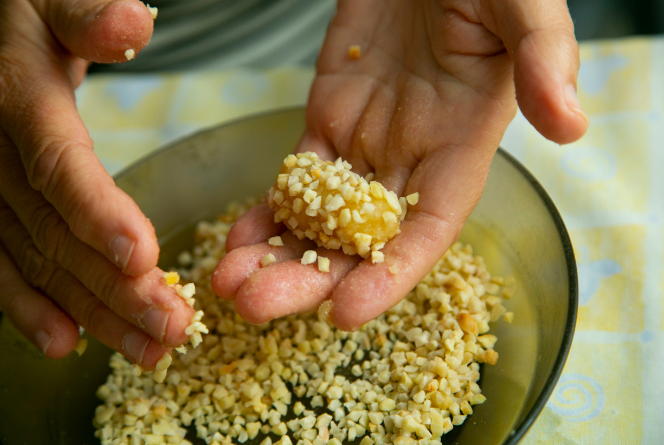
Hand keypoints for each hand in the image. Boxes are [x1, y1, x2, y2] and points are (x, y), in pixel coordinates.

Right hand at [0, 0, 192, 368]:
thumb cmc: (29, 15)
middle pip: (57, 232)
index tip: (143, 257)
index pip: (58, 164)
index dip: (96, 212)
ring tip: (148, 351)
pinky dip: (34, 308)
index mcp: (17, 100)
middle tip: (172, 327)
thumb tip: (131, 22)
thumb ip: (87, 13)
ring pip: (39, 262)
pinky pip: (6, 265)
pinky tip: (69, 343)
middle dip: (116, 287)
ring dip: (93, 312)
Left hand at [213, 0, 587, 329]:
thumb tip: (571, 125)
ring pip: (319, 219)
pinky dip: (266, 213)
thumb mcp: (521, 10)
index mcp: (461, 147)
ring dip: (276, 256)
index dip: (390, 275)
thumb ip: (543, 59)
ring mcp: (365, 147)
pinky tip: (236, 241)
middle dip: (310, 278)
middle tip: (257, 307)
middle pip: (361, 241)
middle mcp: (411, 162)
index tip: (344, 313)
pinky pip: (295, 181)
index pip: (427, 229)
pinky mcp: (327, 124)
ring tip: (229, 285)